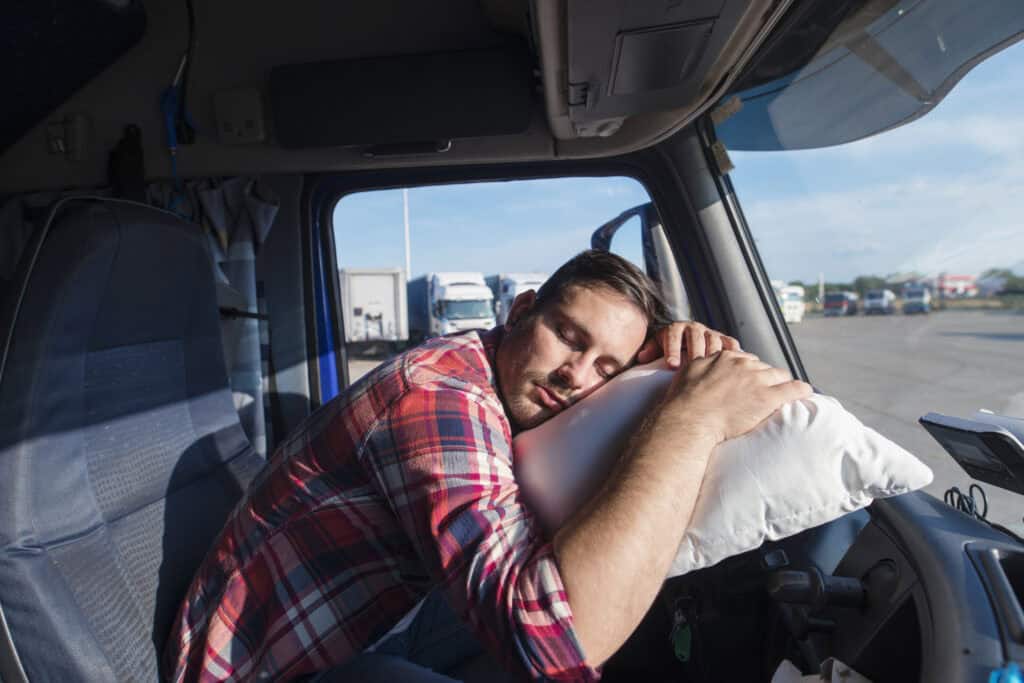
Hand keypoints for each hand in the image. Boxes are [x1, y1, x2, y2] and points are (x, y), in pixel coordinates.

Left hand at [636, 321, 739, 368]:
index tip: (672, 366)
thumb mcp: (656, 348)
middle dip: (694, 352)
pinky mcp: (723, 339)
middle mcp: (694, 328)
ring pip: (713, 339)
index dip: (673, 350)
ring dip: (713, 354)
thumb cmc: (667, 350)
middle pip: (695, 336)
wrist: (684, 344)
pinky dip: (733, 352)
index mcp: (675, 328)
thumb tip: (642, 357)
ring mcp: (709, 332)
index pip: (673, 335)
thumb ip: (649, 350)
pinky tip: (734, 365)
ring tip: (713, 371)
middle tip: (693, 368)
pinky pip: (731, 343)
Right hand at [659, 350, 811, 444]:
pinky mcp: (768, 397)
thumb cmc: (684, 401)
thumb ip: (701, 364)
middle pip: (762, 366)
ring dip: (780, 383)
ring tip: (783, 394)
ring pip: (780, 375)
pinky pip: (794, 389)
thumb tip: (702, 364)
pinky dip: (801, 390)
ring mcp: (757, 380)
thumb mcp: (689, 372)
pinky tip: (806, 393)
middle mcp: (743, 364)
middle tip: (761, 392)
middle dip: (763, 377)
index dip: (747, 372)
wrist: (690, 419)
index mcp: (725, 357)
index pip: (745, 359)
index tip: (746, 383)